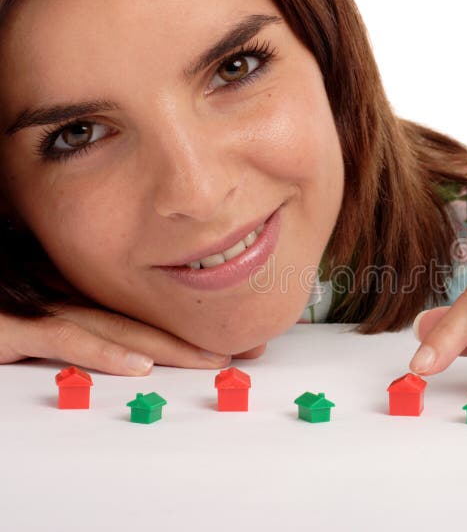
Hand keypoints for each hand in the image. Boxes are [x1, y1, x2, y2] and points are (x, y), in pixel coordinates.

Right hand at [0, 303, 265, 374]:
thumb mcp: (41, 317)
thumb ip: (77, 325)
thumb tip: (130, 352)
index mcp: (75, 296)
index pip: (143, 312)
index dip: (189, 326)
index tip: (233, 338)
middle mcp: (65, 298)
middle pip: (142, 318)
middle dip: (195, 337)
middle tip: (246, 349)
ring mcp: (39, 309)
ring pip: (116, 328)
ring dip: (167, 348)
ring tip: (213, 361)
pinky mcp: (9, 327)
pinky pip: (62, 339)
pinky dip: (102, 353)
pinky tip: (137, 368)